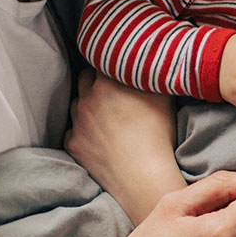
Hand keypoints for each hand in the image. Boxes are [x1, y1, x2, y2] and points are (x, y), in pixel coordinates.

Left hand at [65, 71, 183, 223]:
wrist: (143, 176)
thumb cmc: (158, 135)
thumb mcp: (163, 96)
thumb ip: (152, 74)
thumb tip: (150, 62)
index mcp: (107, 82)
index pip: (102, 59)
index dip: (111, 63)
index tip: (119, 68)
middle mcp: (87, 98)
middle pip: (85, 78)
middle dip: (96, 82)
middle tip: (114, 92)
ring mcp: (77, 122)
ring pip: (77, 104)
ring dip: (88, 105)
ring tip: (107, 117)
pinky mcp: (73, 144)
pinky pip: (73, 130)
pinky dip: (83, 131)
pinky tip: (99, 138)